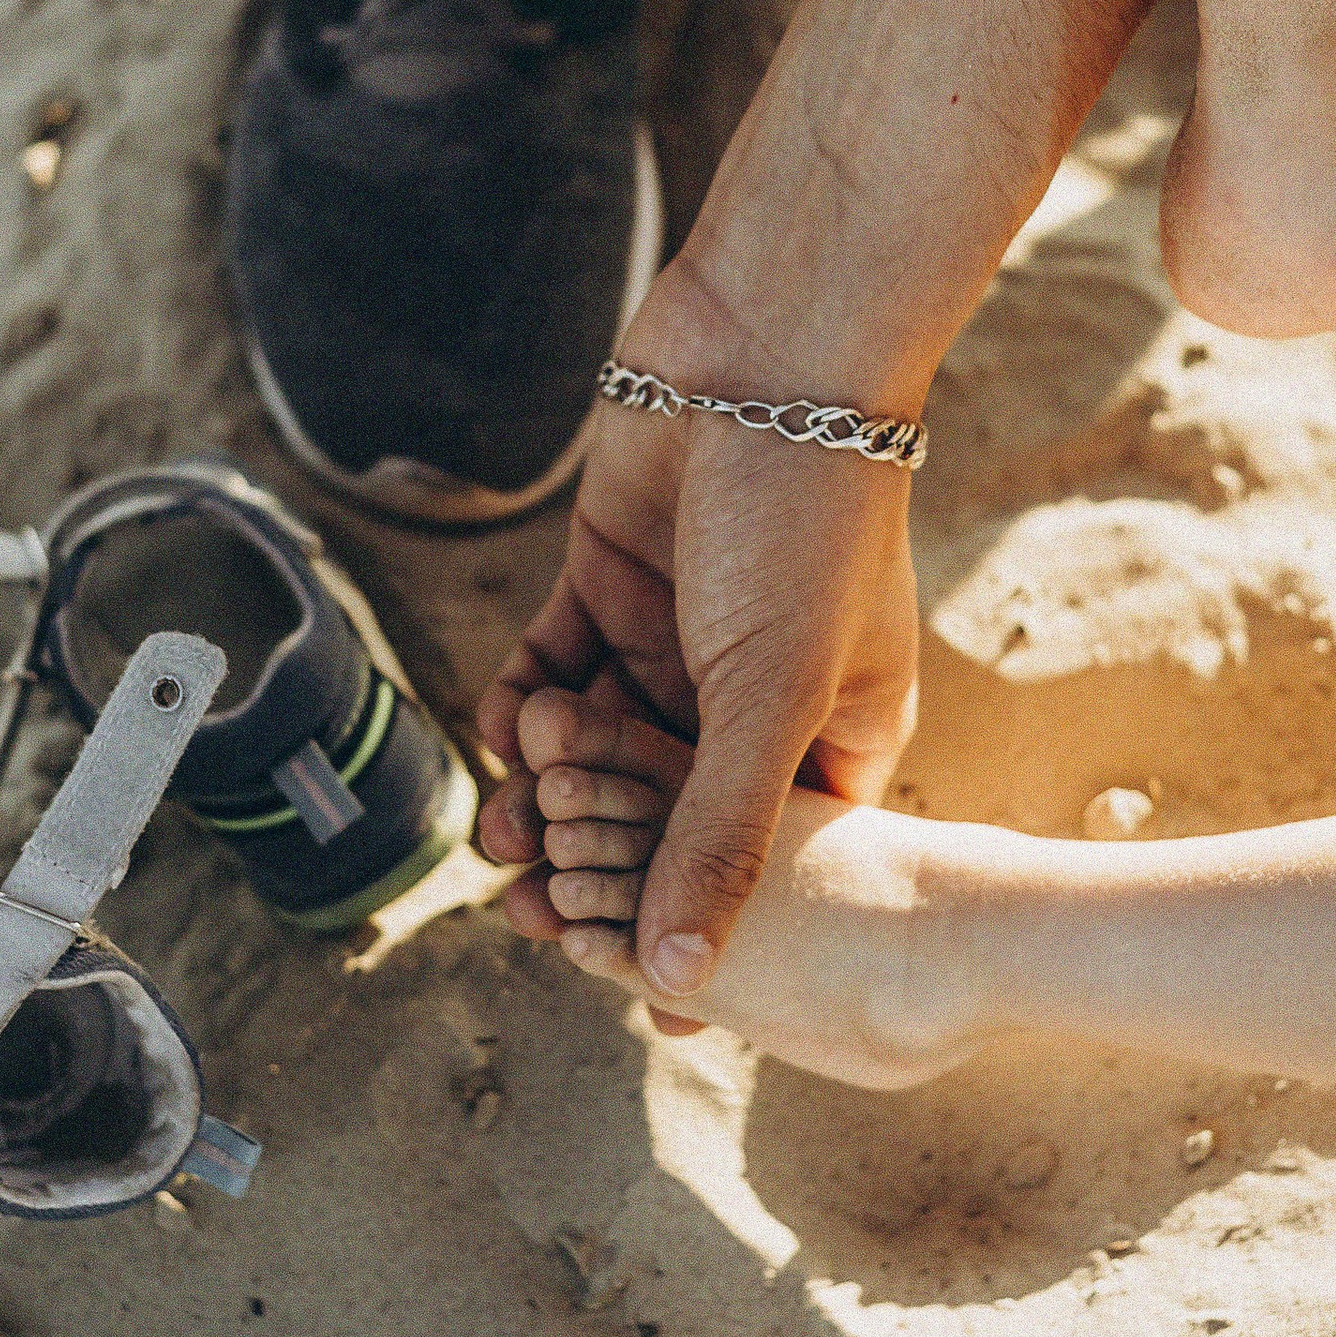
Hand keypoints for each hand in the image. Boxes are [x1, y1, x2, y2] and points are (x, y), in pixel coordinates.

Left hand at [476, 257, 918, 1007]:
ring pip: (600, 742)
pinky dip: (524, 700)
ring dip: (548, 784)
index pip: (766, 855)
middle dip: (598, 854)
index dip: (701, 915)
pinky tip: (500, 728)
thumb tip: (681, 972)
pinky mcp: (614, 578)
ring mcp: (680, 634)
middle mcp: (756, 691)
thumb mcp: (772, 692)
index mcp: (836, 728)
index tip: (640, 989)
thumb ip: (721, 835)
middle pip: (664, 803)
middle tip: (532, 910)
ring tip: (504, 828)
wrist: (766, 348)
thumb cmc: (807, 515)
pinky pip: (557, 666)